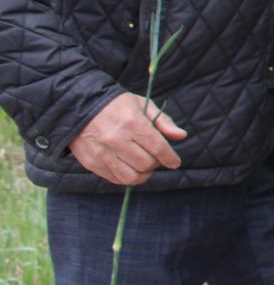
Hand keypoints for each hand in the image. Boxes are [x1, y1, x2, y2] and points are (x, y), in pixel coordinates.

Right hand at [68, 92, 187, 185]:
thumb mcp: (143, 105)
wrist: (80, 107)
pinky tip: (129, 168)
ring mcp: (102, 153)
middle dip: (156, 164)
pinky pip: (115, 179)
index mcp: (132, 123)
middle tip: (156, 158)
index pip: (157, 147)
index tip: (175, 162)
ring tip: (144, 166)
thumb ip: (163, 121)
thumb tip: (181, 136)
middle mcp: (117, 140)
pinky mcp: (92, 163)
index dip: (170, 158)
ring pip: (130, 177)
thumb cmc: (117, 105)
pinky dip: (126, 177)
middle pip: (145, 164)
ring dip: (142, 174)